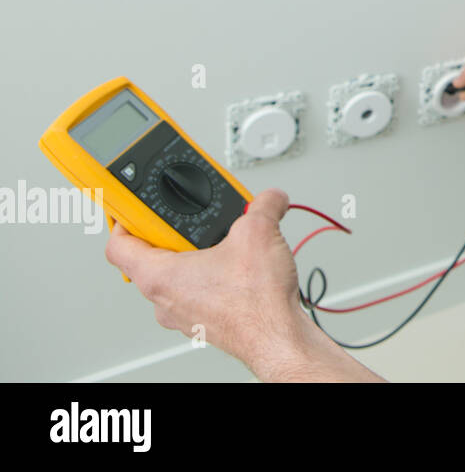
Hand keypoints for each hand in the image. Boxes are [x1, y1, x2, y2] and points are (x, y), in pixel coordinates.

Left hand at [105, 188, 307, 374]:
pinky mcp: (204, 321)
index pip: (118, 246)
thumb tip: (269, 198)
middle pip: (150, 258)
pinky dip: (212, 277)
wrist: (276, 337)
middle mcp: (163, 299)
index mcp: (159, 276)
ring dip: (196, 257)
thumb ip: (262, 206)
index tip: (135, 208)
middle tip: (196, 222)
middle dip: (174, 233)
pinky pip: (197, 293)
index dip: (124, 220)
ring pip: (176, 277)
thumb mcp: (259, 232)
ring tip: (225, 245)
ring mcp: (182, 314)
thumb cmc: (255, 303)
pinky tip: (238, 269)